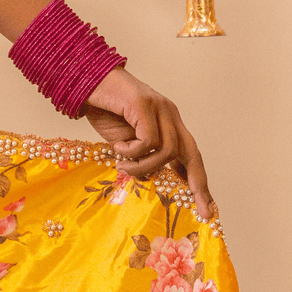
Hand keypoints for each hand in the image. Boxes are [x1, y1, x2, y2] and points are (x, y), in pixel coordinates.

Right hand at [82, 68, 213, 219]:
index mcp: (168, 123)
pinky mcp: (145, 105)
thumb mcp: (125, 140)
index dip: (198, 181)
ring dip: (143, 166)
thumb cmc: (103, 110)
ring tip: (123, 166)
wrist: (85, 81)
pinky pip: (148, 141)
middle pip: (192, 153)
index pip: (190, 154)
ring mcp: (159, 108)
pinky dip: (132, 151)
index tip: (206, 208)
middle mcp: (170, 114)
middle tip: (202, 210)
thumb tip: (149, 178)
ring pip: (166, 151)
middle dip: (198, 184)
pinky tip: (117, 148)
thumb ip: (141, 156)